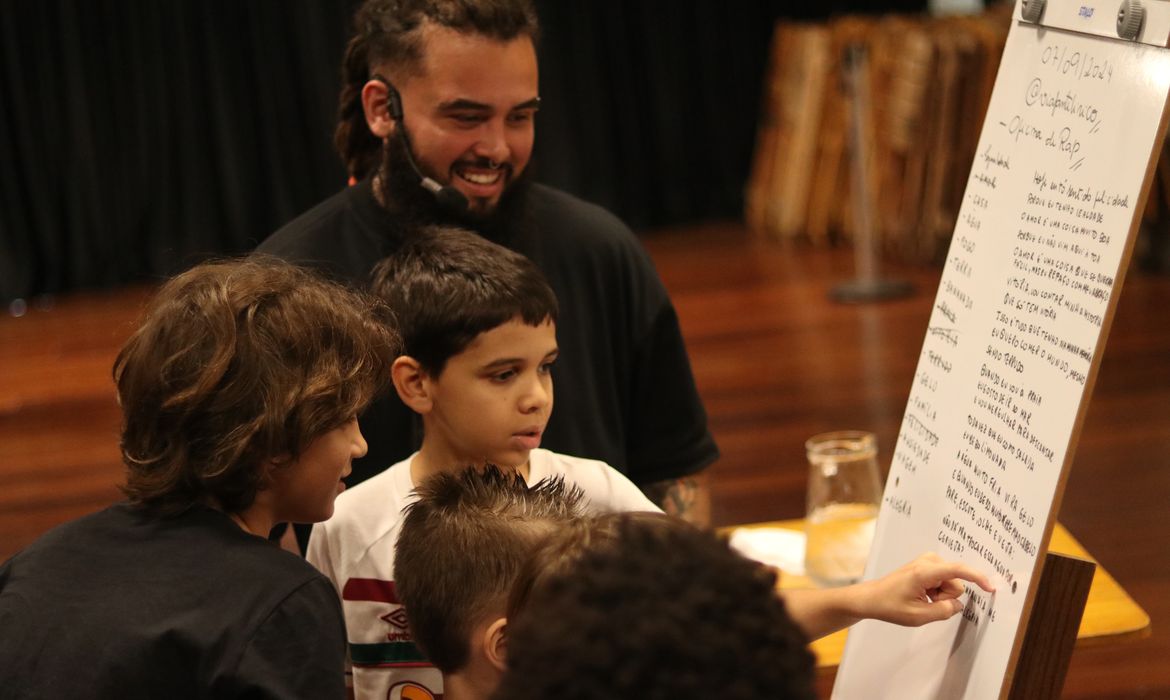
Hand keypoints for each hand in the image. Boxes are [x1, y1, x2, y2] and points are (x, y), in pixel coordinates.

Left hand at [854, 552, 994, 626]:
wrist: (872, 598)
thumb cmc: (891, 606)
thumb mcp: (919, 616)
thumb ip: (944, 611)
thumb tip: (958, 605)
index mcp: (925, 571)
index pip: (958, 571)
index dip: (977, 578)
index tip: (990, 588)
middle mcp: (928, 561)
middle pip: (956, 584)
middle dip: (946, 597)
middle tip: (926, 602)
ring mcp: (927, 562)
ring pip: (951, 584)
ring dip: (940, 596)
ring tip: (921, 598)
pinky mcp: (927, 566)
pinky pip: (944, 582)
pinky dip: (936, 592)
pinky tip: (921, 594)